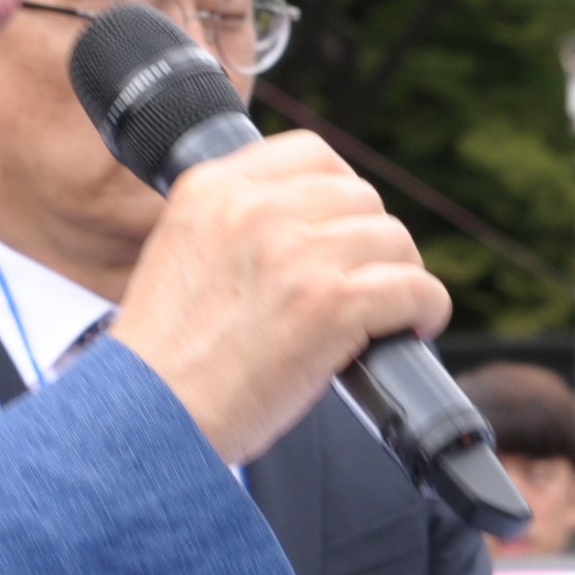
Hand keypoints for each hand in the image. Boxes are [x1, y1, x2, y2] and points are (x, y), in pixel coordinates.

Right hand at [107, 133, 450, 464]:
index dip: (342, 194)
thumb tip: (312, 228)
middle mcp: (255, 209)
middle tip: (364, 283)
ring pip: (392, 239)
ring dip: (400, 276)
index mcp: (212, 189)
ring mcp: (296, 254)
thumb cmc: (165, 362)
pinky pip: (413, 287)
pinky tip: (416, 328)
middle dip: (370, 242)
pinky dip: (426, 309)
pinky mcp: (330, 304)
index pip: (311, 154)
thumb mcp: (182, 256)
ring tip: (389, 312)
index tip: (343, 232)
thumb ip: (236, 227)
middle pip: (360, 197)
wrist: (148, 420)